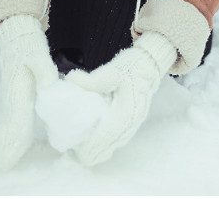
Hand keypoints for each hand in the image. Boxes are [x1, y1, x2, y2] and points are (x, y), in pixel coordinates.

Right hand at [0, 14, 58, 170]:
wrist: (17, 36)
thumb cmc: (28, 46)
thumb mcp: (37, 54)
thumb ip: (44, 68)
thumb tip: (49, 84)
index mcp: (19, 91)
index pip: (17, 121)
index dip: (15, 140)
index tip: (9, 158)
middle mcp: (13, 98)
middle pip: (11, 127)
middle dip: (8, 146)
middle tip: (5, 165)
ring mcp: (12, 98)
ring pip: (11, 124)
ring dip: (9, 142)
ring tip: (7, 160)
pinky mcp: (15, 96)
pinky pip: (13, 119)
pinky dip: (12, 132)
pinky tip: (13, 142)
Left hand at [67, 31, 175, 165]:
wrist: (148, 66)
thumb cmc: (130, 68)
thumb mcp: (111, 71)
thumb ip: (91, 80)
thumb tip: (70, 81)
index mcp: (126, 114)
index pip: (105, 138)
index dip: (89, 147)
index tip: (74, 149)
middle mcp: (130, 125)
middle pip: (107, 149)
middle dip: (90, 151)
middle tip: (72, 145)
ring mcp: (132, 127)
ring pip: (112, 148)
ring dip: (96, 149)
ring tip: (79, 144)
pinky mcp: (130, 125)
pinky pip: (115, 142)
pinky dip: (103, 145)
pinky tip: (91, 141)